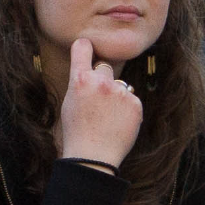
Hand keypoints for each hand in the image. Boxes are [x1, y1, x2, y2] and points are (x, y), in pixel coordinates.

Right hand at [58, 36, 142, 166]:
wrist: (93, 157)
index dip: (85, 47)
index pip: (82, 47)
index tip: (87, 47)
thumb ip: (81, 82)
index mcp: (80, 79)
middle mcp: (101, 81)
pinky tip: (117, 123)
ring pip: (119, 85)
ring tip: (107, 118)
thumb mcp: (70, 102)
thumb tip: (92, 68)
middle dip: (102, 79)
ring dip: (115, 96)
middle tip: (97, 102)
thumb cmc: (77, 131)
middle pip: (104, 67)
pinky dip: (126, 109)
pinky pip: (131, 99)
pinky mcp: (135, 103)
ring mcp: (120, 92)